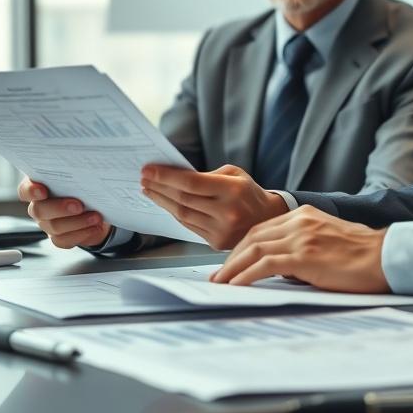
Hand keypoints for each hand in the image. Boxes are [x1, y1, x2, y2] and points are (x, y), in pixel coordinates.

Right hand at [17, 177, 110, 248]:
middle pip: (39, 210)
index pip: (25, 189)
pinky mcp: (58, 237)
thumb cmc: (85, 186)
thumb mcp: (80, 175)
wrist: (98, 207)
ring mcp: (47, 223)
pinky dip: (81, 234)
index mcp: (39, 186)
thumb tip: (85, 170)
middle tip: (79, 205)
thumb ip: (75, 172)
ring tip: (95, 217)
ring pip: (54, 226)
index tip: (42, 191)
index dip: (31, 191)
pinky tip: (94, 227)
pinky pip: (64, 240)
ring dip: (77, 222)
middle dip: (60, 208)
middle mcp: (40, 206)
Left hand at [139, 164, 287, 249]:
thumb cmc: (248, 193)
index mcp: (233, 190)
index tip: (149, 170)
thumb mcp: (234, 174)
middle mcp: (228, 212)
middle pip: (183, 200)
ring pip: (183, 215)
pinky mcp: (217, 242)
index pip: (192, 183)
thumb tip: (174, 176)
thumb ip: (206, 175)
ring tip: (149, 190)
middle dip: (159, 188)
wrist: (269, 220)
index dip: (167, 177)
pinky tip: (165, 204)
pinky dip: (174, 214)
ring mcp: (222, 230)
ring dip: (162, 202)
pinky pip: (188, 226)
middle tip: (144, 178)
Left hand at [210, 205, 389, 292]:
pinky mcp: (304, 255)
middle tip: (219, 275)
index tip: (231, 261)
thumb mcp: (327, 239)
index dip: (242, 246)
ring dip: (233, 268)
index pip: (262, 228)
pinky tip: (237, 286)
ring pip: (254, 249)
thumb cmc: (364, 254)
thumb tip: (283, 266)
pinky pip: (265, 265)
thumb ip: (303, 245)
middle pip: (252, 237)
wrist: (386, 256)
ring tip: (221, 283)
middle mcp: (299, 221)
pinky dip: (246, 276)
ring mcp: (301, 237)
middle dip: (232, 258)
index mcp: (304, 215)